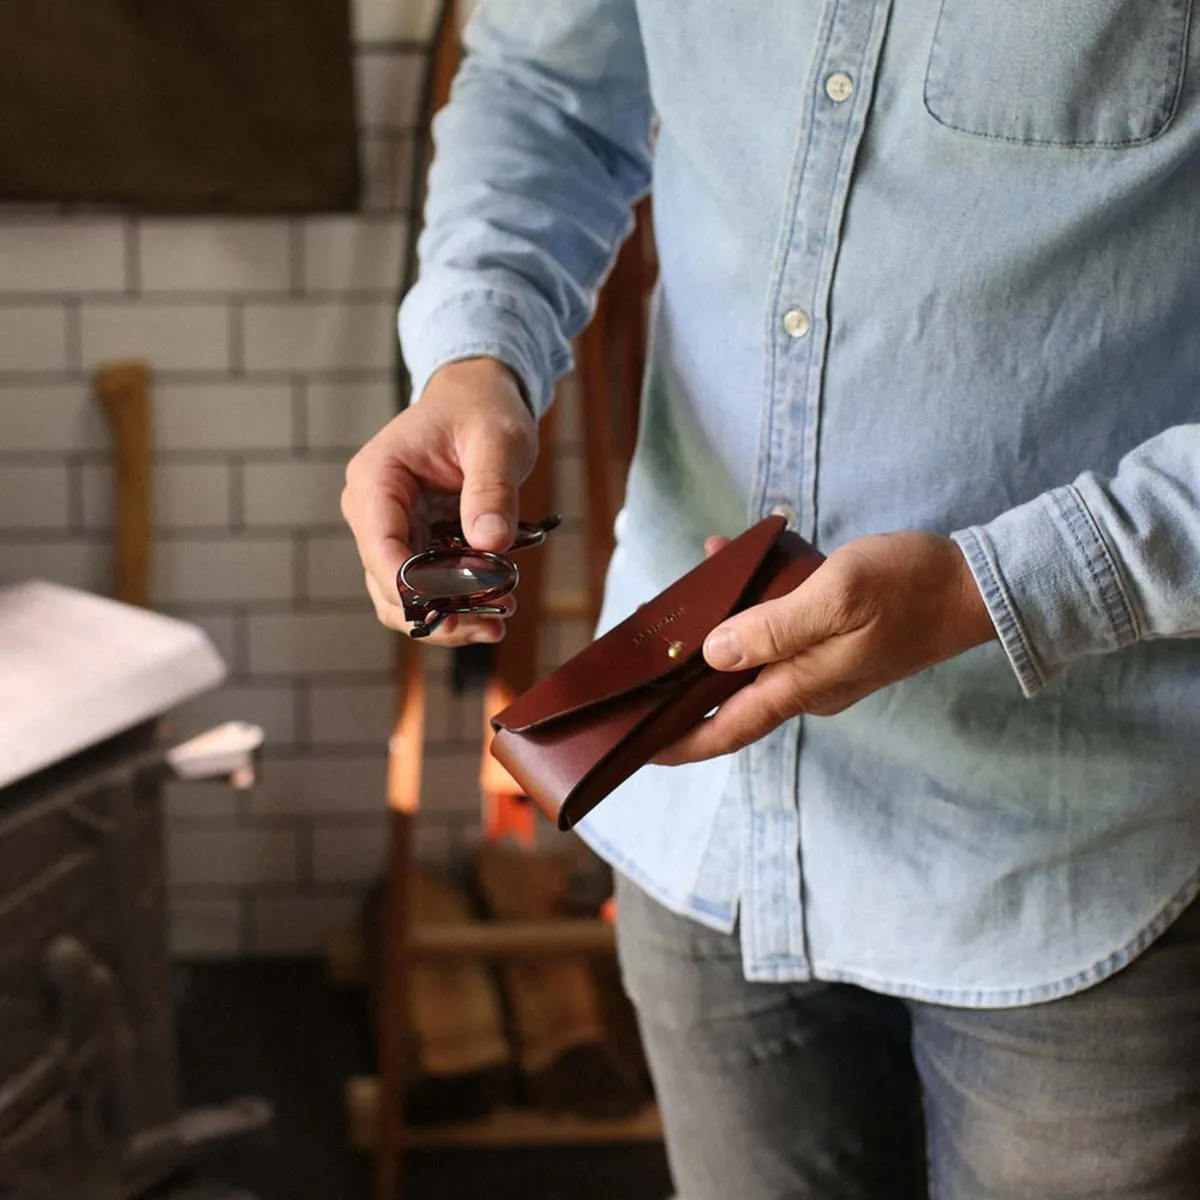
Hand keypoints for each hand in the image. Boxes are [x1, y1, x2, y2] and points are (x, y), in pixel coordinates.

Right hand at [341, 357, 536, 644]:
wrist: (477, 398)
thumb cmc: (481, 409)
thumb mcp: (497, 441)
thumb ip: (492, 489)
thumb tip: (490, 542)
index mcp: (376, 479)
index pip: (381, 548)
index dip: (415, 587)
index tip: (461, 606)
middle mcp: (371, 511)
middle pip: (387, 585)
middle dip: (438, 612)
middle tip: (494, 622)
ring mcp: (388, 531)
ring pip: (402, 598)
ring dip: (448, 617)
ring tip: (498, 620)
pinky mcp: (412, 544)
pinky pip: (425, 588)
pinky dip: (456, 604)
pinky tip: (495, 606)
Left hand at [656, 531, 996, 764]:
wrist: (979, 586)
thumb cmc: (910, 587)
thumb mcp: (837, 596)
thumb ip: (774, 627)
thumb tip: (714, 654)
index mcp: (803, 684)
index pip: (726, 728)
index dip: (679, 742)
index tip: (638, 749)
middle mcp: (808, 685)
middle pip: (731, 694)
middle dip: (686, 679)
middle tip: (644, 657)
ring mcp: (822, 666)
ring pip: (754, 653)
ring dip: (720, 625)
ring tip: (693, 582)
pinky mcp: (835, 642)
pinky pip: (780, 629)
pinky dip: (754, 602)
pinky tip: (740, 560)